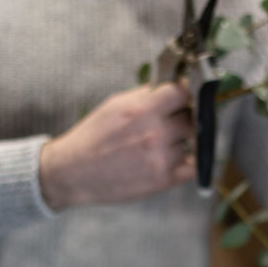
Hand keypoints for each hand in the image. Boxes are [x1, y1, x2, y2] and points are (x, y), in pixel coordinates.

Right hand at [39, 82, 195, 209]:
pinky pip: (195, 167)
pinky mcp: (163, 180)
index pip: (182, 91)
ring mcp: (160, 158)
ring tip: (165, 143)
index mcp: (141, 109)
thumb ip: (145, 96)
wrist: (73, 173)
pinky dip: (193, 161)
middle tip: (176, 121)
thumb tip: (172, 86)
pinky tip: (181, 158)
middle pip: (192, 117)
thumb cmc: (92, 138)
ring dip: (184, 141)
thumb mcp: (115, 105)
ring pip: (193, 142)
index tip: (186, 96)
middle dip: (186, 117)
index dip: (186, 92)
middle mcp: (154, 133)